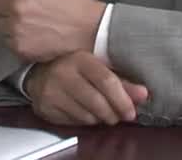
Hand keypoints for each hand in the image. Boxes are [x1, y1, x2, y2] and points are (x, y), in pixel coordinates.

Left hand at [0, 0, 104, 62]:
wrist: (91, 30)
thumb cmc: (72, 1)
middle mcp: (16, 4)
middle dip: (5, 2)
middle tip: (22, 6)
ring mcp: (16, 27)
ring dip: (7, 20)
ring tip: (27, 21)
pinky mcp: (19, 47)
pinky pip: (6, 39)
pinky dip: (14, 36)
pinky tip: (30, 33)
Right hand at [25, 51, 148, 125]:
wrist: (38, 74)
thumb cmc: (74, 70)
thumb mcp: (97, 68)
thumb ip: (121, 82)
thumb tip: (143, 94)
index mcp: (80, 59)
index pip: (106, 81)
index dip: (123, 99)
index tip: (131, 111)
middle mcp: (64, 74)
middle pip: (98, 103)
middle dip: (114, 114)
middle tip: (119, 115)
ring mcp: (53, 92)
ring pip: (87, 116)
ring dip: (100, 118)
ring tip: (101, 111)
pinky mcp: (47, 108)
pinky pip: (75, 122)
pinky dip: (85, 121)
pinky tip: (85, 112)